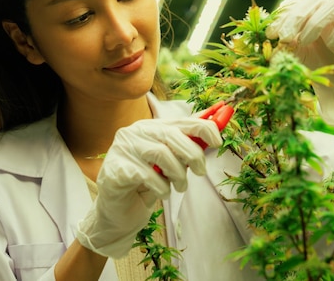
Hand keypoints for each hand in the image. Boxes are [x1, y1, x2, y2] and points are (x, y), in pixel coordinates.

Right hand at [75, 117, 221, 257]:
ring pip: (161, 153)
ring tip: (180, 186)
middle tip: (201, 172)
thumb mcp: (169, 164)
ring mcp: (123, 149)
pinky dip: (161, 187)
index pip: (182, 120)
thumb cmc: (146, 186)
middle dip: (193, 155)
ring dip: (178, 174)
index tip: (218, 142)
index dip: (204, 128)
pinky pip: (146, 174)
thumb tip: (213, 135)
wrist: (116, 213)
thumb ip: (185, 148)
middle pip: (172, 135)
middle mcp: (135, 132)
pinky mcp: (116, 168)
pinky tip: (162, 193)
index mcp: (151, 127)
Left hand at [266, 0, 333, 127]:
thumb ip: (285, 46)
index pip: (298, 4)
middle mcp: (329, 14)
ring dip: (315, 22)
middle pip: (315, 0)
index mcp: (312, 14)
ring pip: (333, 5)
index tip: (271, 34)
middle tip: (284, 37)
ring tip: (304, 41)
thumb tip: (269, 41)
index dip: (283, 16)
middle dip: (296, 17)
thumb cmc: (317, 67)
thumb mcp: (296, 54)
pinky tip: (330, 44)